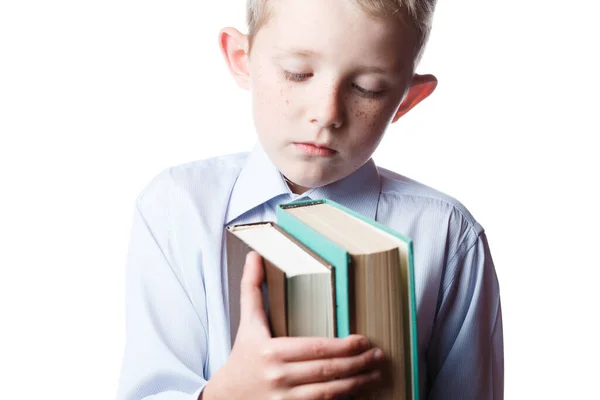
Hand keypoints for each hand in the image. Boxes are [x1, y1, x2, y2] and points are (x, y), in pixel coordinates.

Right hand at [202, 251, 383, 399]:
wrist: (226, 396)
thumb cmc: (242, 356)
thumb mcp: (247, 323)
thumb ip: (252, 288)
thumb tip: (253, 256)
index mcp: (272, 351)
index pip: (316, 348)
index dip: (344, 346)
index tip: (364, 340)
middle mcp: (279, 376)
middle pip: (327, 370)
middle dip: (358, 363)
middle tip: (378, 356)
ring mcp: (285, 399)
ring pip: (329, 393)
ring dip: (357, 383)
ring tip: (375, 374)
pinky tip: (357, 391)